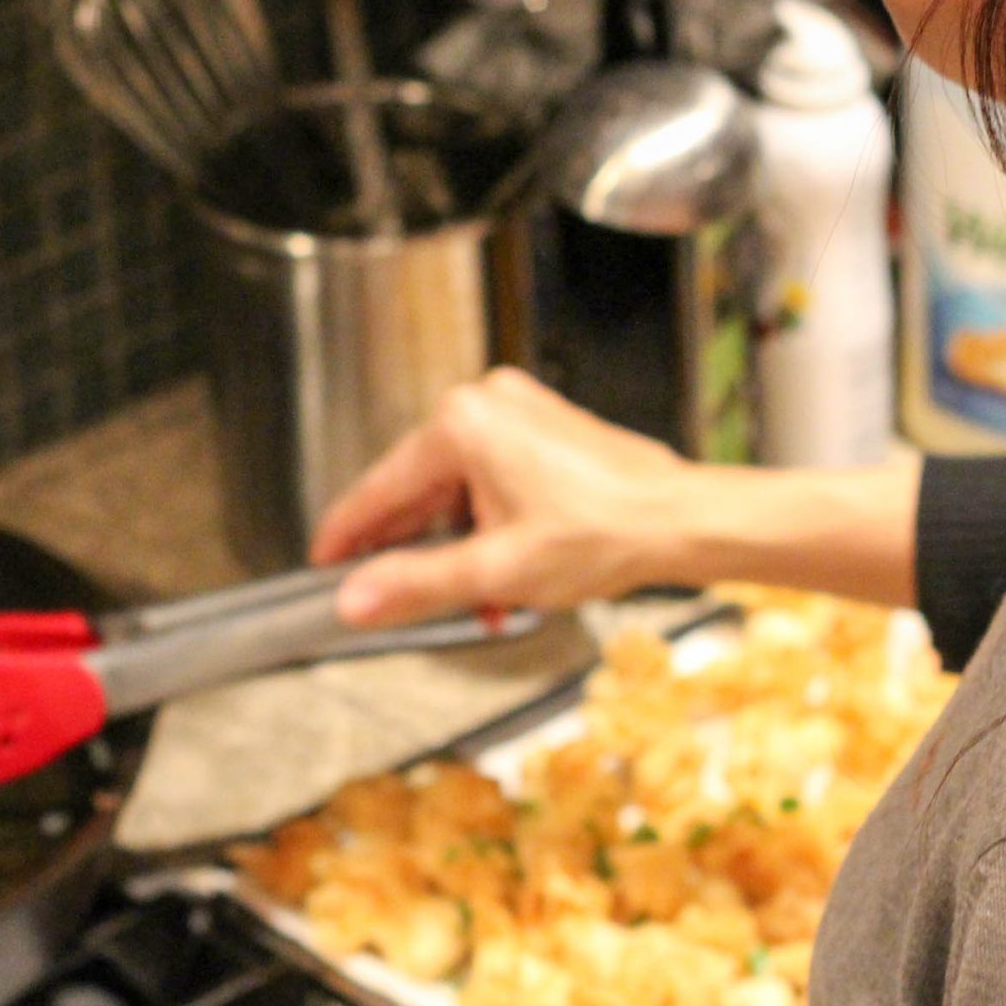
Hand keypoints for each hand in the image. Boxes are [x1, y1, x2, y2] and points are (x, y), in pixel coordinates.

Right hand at [312, 369, 694, 625]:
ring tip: (474, 601)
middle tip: (393, 599)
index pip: (381, 489)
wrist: (683, 520)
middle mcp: (485, 404)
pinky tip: (499, 574)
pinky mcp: (542, 428)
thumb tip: (355, 599)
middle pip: (419, 489)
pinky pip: (491, 480)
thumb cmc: (607, 532)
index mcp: (463, 424)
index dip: (347, 536)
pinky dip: (487, 526)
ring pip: (457, 491)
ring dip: (458, 549)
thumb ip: (416, 585)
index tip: (323, 565)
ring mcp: (517, 412)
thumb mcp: (496, 571)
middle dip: (415, 552)